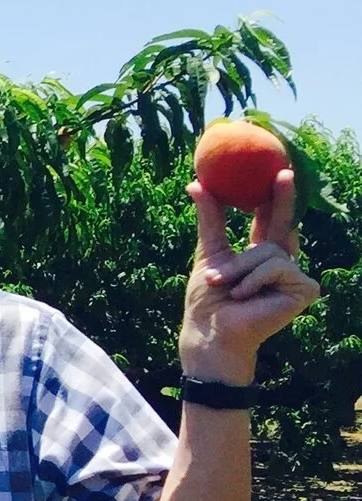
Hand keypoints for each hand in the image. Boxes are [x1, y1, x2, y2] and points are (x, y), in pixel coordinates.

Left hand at [179, 169, 319, 384]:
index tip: (274, 168)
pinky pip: (278, 266)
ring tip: (226, 285)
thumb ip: (210, 219)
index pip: (268, 218)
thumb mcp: (209, 252)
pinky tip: (246, 297)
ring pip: (269, 250)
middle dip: (284, 198)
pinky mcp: (304, 289)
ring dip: (240, 268)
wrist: (211, 331)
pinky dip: (255, 280)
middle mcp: (280, 261)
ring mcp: (294, 275)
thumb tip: (195, 183)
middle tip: (283, 173)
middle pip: (284, 223)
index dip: (273, 194)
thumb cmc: (208, 299)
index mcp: (259, 253)